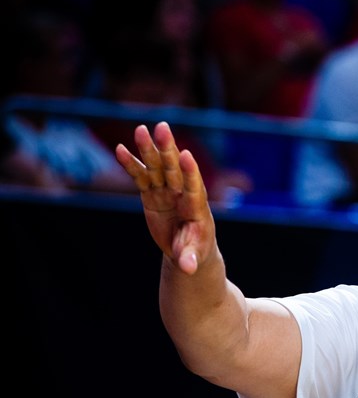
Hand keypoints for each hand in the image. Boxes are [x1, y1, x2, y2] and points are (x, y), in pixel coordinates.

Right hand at [114, 122, 214, 274]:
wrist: (187, 249)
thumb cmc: (195, 250)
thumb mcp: (193, 256)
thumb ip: (189, 258)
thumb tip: (188, 269)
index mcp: (196, 208)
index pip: (195, 187)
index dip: (190, 171)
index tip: (185, 155)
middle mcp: (182, 195)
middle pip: (174, 169)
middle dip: (167, 150)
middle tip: (162, 128)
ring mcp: (167, 192)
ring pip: (157, 168)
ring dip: (148, 150)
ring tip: (141, 130)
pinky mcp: (153, 195)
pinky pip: (141, 177)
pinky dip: (132, 165)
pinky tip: (121, 149)